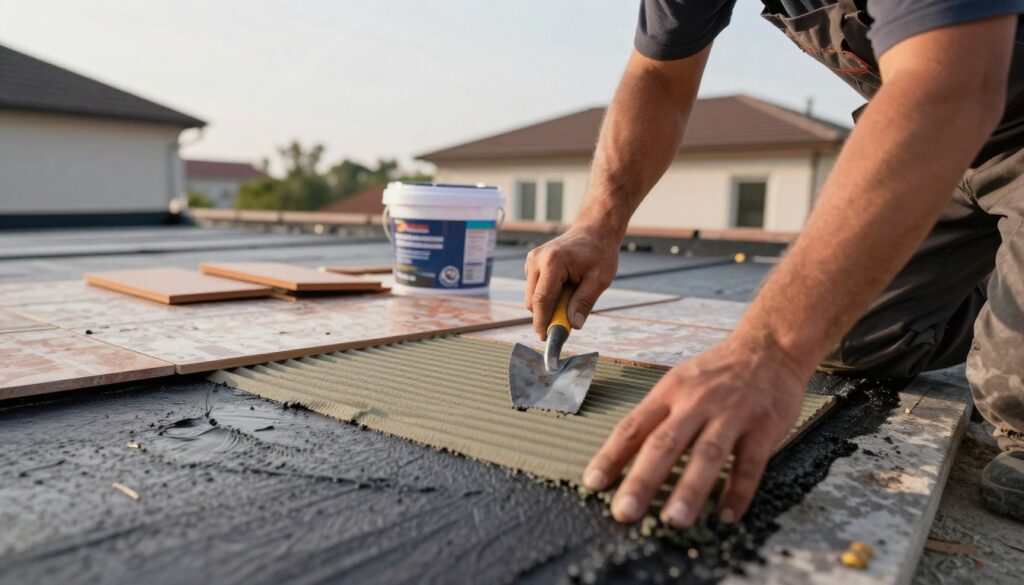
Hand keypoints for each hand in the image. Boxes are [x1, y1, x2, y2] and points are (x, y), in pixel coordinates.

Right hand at [524, 227, 619, 338]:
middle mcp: (536, 260)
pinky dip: (547, 296)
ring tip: (572, 295)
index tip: (546, 339)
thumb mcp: (600, 279)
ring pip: (532, 297)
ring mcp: (531, 261)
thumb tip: (573, 326)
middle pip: (532, 301)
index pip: (541, 300)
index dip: (542, 322)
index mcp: (552, 262)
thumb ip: (584, 302)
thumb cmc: (599, 253)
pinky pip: (535, 290)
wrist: (594, 230)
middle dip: (547, 316)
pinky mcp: (532, 264)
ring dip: (548, 305)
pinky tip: (565, 287)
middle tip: (568, 321)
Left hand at [581, 331, 812, 527]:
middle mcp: (697, 401)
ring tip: (674, 520)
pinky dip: (738, 492)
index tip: (593, 483)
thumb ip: (658, 418)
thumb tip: (624, 458)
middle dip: (642, 480)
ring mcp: (732, 413)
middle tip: (624, 512)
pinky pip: (750, 464)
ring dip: (690, 490)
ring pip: (707, 454)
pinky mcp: (764, 426)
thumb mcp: (680, 382)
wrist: (771, 347)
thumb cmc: (718, 372)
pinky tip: (725, 516)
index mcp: (669, 392)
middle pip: (664, 443)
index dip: (610, 456)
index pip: (633, 426)